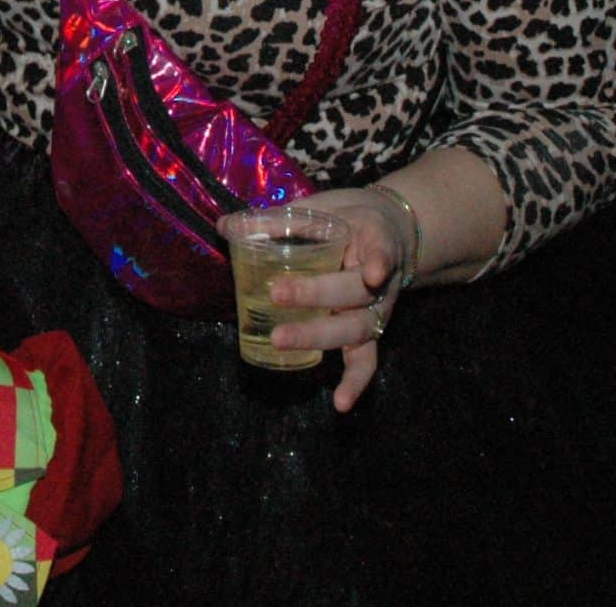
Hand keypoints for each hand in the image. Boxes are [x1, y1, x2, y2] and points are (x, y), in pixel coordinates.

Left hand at [226, 186, 413, 413]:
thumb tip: (225, 226)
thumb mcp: (320, 211)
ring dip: (318, 335)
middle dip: (316, 294)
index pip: (380, 250)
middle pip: (355, 292)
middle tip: (277, 294)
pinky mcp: (369, 333)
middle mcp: (380, 281)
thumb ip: (276, 220)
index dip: (378, 260)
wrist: (390, 231)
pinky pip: (365, 361)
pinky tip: (340, 405)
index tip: (373, 272)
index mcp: (373, 241)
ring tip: (281, 341)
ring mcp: (376, 310)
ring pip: (355, 329)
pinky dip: (356, 383)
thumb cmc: (348, 219)